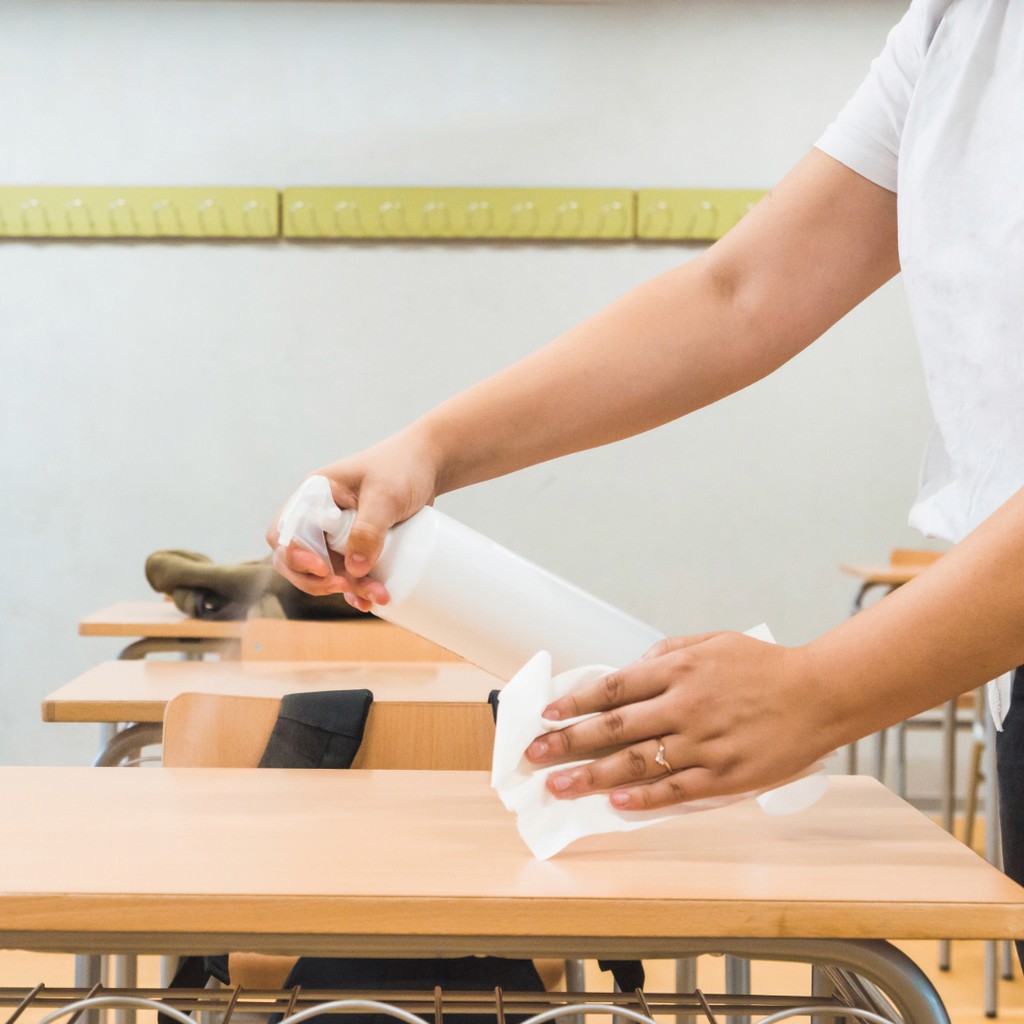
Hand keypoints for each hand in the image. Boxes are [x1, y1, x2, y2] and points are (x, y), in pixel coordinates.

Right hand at [266, 428, 441, 610]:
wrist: (430, 464)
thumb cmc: (403, 467)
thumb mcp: (386, 495)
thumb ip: (369, 528)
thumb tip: (354, 570)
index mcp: (313, 495)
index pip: (286, 532)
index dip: (296, 555)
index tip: (324, 567)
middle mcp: (318, 516)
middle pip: (296, 560)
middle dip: (317, 581)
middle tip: (346, 586)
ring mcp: (337, 533)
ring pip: (325, 572)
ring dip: (345, 590)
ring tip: (377, 597)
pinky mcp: (358, 546)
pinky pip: (347, 575)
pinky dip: (356, 590)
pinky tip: (370, 602)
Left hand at [524, 631, 830, 809]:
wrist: (820, 693)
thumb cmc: (763, 666)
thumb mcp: (712, 642)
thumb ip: (667, 654)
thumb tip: (627, 670)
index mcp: (680, 669)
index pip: (614, 688)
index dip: (576, 703)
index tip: (547, 715)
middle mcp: (686, 705)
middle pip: (615, 727)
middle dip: (569, 742)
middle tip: (534, 756)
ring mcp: (705, 743)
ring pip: (638, 762)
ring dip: (593, 776)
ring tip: (560, 786)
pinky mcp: (726, 774)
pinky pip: (676, 789)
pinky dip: (644, 798)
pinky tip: (616, 803)